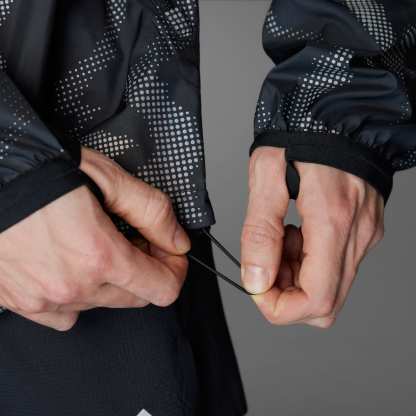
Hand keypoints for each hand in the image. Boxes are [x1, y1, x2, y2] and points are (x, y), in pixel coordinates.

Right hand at [0, 148, 189, 330]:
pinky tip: (70, 268)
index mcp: (99, 255)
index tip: (169, 253)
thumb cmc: (41, 170)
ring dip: (110, 281)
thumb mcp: (108, 178)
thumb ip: (152, 211)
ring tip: (95, 247)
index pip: (162, 288)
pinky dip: (76, 295)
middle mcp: (73, 285)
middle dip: (144, 271)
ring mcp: (44, 299)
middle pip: (135, 298)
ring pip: (101, 304)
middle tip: (133, 241)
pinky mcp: (21, 302)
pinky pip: (64, 315)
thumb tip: (176, 240)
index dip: (174, 269)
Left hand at [241, 147, 383, 327]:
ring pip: (330, 289)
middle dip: (285, 293)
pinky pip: (336, 268)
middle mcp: (357, 236)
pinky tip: (297, 233)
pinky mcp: (364, 232)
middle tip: (266, 258)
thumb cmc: (302, 135)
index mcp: (332, 221)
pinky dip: (309, 263)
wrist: (338, 113)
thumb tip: (256, 280)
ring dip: (295, 277)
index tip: (256, 284)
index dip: (279, 307)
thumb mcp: (266, 175)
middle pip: (324, 305)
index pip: (315, 300)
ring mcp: (364, 236)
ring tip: (281, 237)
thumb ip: (259, 232)